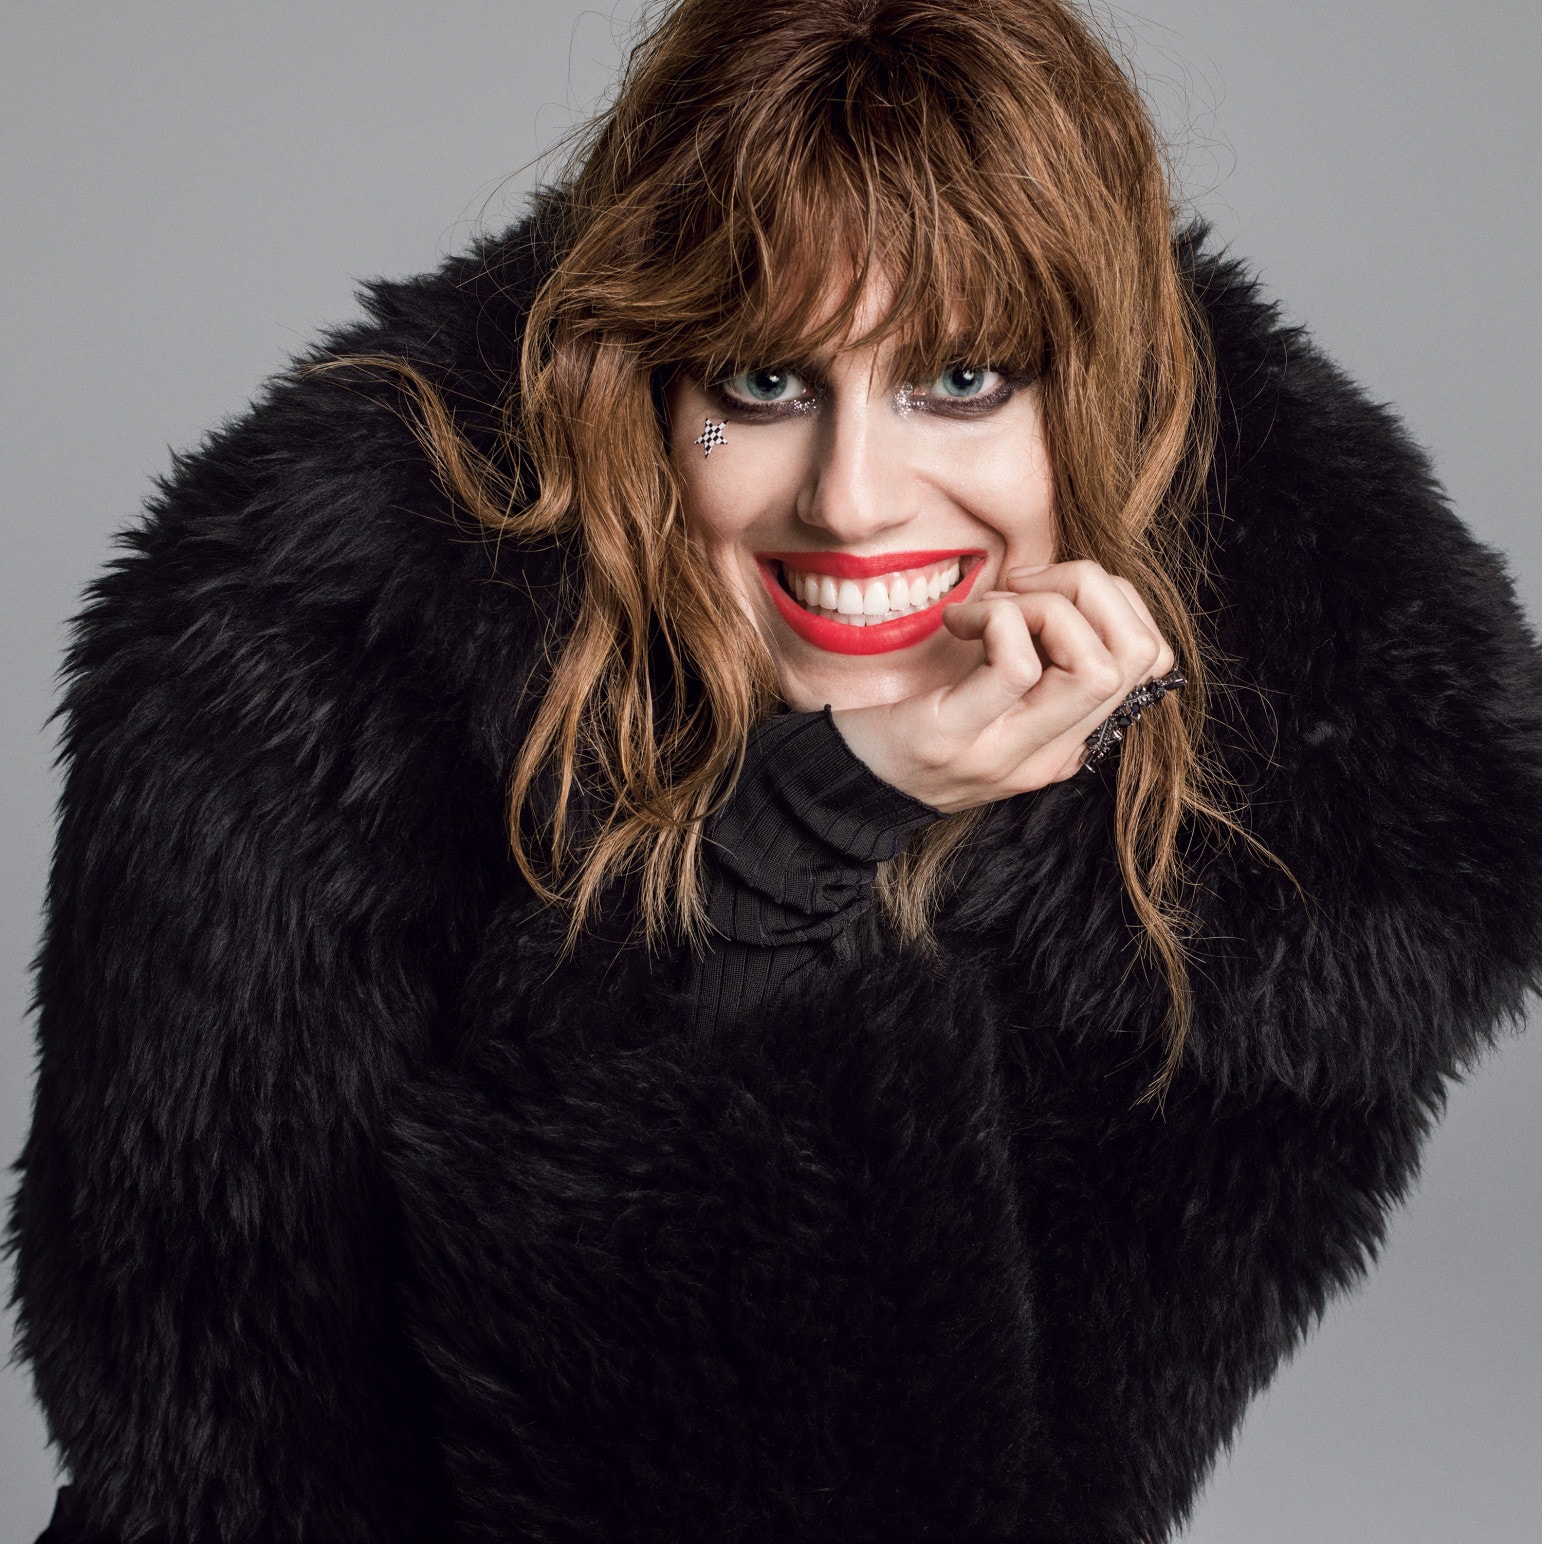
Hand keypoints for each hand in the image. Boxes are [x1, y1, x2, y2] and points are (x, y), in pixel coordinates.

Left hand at [829, 560, 1175, 812]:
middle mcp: (1050, 753)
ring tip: (991, 607)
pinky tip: (957, 621)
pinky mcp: (955, 739)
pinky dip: (996, 619)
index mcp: (1067, 740)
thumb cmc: (911, 723)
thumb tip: (1067, 587)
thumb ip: (1037, 661)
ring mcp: (1006, 752)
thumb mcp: (989, 697)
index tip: (1044, 590)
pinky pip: (1016, 666)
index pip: (1150, 659)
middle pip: (1137, 656)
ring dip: (1045, 606)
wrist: (840, 787)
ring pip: (1095, 665)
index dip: (1114, 600)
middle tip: (1023, 585)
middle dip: (1090, 589)